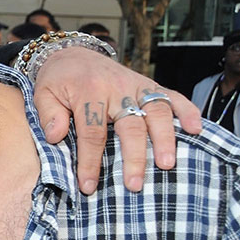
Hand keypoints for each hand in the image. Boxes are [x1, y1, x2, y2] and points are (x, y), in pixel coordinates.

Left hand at [32, 47, 201, 193]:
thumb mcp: (43, 94)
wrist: (73, 53)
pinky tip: (196, 129)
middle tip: (134, 184)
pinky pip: (171, 95)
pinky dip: (187, 110)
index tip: (89, 185)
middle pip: (130, 125)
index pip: (92, 132)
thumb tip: (56, 137)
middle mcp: (116, 88)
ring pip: (156, 111)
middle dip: (133, 157)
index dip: (91, 160)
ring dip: (165, 138)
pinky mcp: (147, 84)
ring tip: (168, 164)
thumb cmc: (58, 80)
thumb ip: (48, 115)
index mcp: (88, 92)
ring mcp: (135, 85)